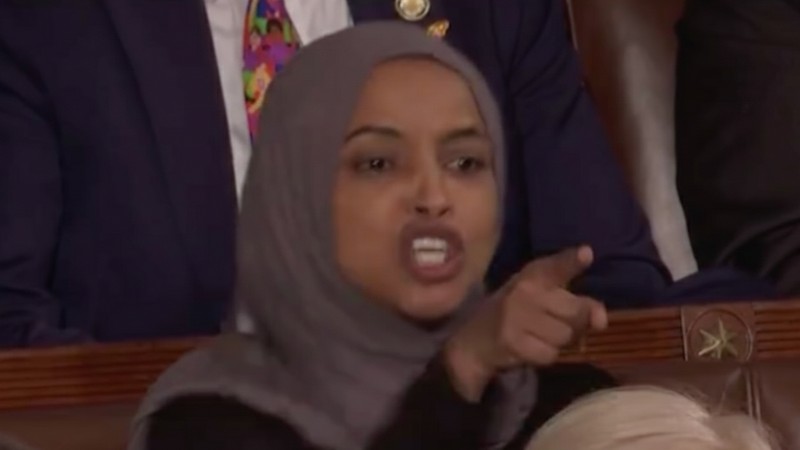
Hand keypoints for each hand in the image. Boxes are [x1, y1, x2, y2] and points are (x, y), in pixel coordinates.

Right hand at [443, 246, 607, 400]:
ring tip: (538, 336)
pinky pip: (550, 355)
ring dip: (558, 342)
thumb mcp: (540, 296)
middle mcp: (524, 292)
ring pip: (565, 336)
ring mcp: (517, 317)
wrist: (473, 341)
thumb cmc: (514, 314)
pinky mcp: (513, 341)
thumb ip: (576, 303)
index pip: (554, 267)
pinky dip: (544, 356)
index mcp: (531, 275)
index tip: (587, 254)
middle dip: (574, 324)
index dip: (571, 261)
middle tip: (552, 324)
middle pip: (575, 312)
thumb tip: (602, 320)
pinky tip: (529, 348)